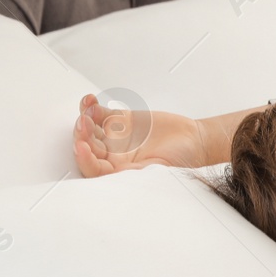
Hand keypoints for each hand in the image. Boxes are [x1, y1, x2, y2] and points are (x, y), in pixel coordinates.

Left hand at [72, 93, 212, 176]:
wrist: (194, 139)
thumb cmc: (180, 159)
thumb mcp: (158, 170)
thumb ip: (133, 172)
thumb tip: (110, 176)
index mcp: (119, 171)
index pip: (93, 168)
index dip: (84, 159)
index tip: (81, 147)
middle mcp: (113, 155)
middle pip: (87, 146)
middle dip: (82, 136)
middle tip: (83, 124)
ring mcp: (114, 137)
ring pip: (90, 128)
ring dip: (84, 118)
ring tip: (88, 110)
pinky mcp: (120, 120)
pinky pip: (98, 113)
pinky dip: (91, 106)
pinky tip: (90, 100)